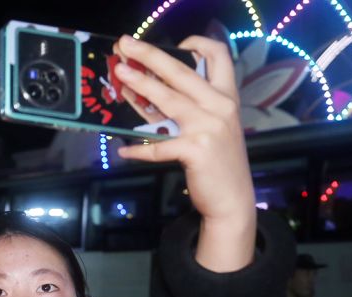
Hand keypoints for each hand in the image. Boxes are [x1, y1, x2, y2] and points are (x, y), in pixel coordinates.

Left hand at [112, 35, 255, 271]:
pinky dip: (139, 149)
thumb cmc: (217, 162)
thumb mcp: (209, 129)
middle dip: (150, 55)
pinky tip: (123, 149)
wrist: (232, 199)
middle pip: (180, 72)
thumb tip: (146, 93)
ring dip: (140, 86)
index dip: (198, 43)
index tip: (177, 42)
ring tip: (120, 77)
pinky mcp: (196, 150)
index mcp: (225, 97)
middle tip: (126, 46)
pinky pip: (158, 146)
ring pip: (167, 100)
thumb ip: (184, 110)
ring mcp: (209, 127)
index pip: (218, 56)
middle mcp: (220, 106)